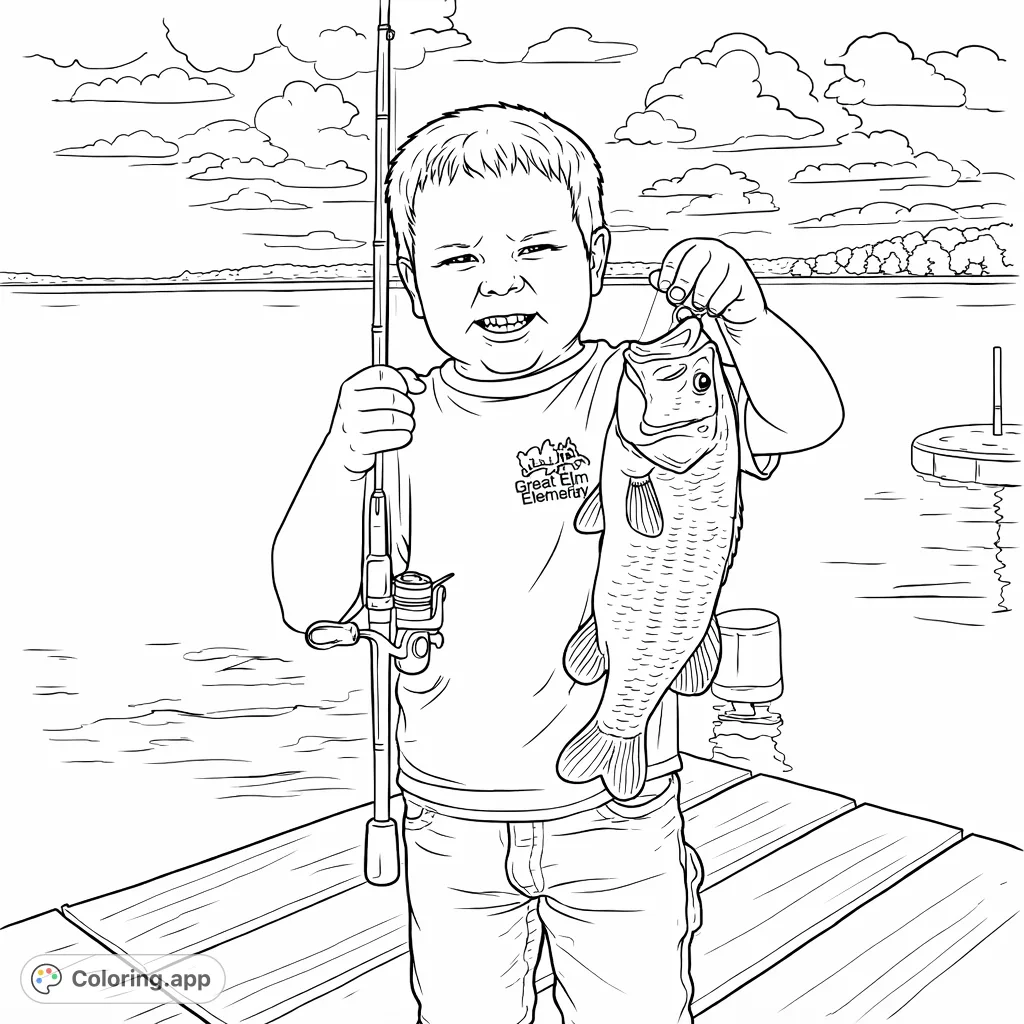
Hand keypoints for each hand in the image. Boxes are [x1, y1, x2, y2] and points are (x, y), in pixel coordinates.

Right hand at [334, 365, 424, 475]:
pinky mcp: (356, 446)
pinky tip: (405, 436)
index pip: (382, 373)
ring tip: (409, 424)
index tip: (404, 391)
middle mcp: (348, 403)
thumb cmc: (363, 418)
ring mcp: (350, 425)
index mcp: (350, 386)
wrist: (342, 448)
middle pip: (390, 396)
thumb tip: (419, 386)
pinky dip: (401, 437)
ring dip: (407, 422)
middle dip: (407, 404)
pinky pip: (387, 439)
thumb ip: (398, 381)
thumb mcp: (372, 394)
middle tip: (409, 411)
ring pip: (391, 418)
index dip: (400, 381)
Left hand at [649, 238, 765, 326]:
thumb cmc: (708, 297)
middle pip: (697, 257)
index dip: (669, 269)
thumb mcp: (685, 291)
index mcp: (698, 249)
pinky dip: (716, 304)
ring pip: (712, 275)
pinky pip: (727, 290)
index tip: (663, 287)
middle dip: (683, 280)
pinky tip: (713, 310)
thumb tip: (653, 277)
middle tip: (676, 298)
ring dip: (700, 296)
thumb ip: (670, 283)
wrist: (736, 311)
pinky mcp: (744, 278)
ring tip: (697, 307)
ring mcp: (732, 262)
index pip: (681, 251)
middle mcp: (716, 251)